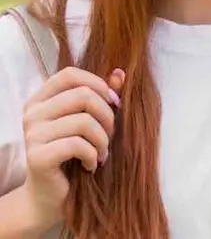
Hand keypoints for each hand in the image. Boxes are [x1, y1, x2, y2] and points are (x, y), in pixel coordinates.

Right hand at [20, 67, 124, 226]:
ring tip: (101, 154)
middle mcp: (32, 114)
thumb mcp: (89, 121)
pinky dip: (93, 155)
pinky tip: (91, 165)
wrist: (49, 196)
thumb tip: (120, 73)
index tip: (115, 103)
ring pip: (84, 121)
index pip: (70, 75)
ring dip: (103, 140)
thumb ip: (101, 96)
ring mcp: (32, 134)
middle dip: (108, 116)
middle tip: (109, 136)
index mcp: (41, 100)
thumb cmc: (73, 155)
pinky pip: (78, 145)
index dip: (99, 84)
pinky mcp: (37, 156)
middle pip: (83, 95)